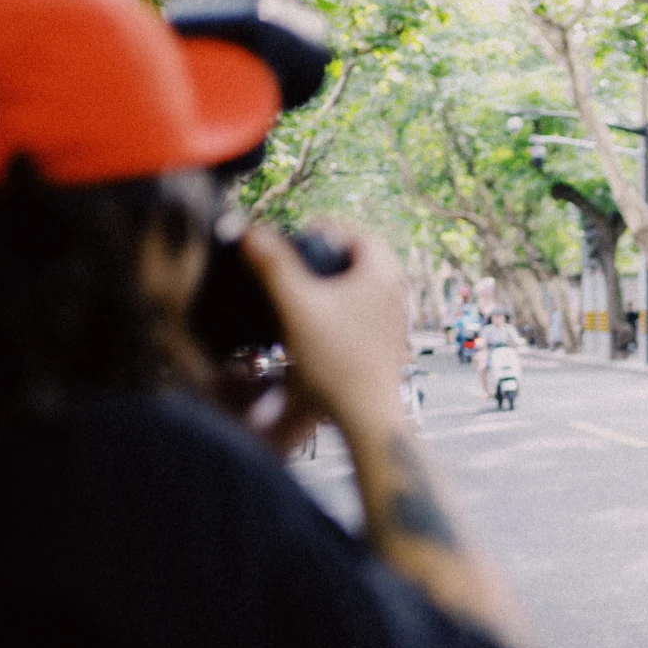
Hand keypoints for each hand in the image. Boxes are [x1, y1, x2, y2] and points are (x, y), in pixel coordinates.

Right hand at [242, 221, 407, 435]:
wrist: (365, 414)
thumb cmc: (336, 361)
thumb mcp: (295, 306)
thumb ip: (272, 265)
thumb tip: (251, 233)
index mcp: (383, 273)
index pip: (355, 232)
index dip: (321, 232)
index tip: (294, 245)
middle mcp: (397, 292)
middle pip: (358, 258)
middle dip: (325, 258)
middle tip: (295, 268)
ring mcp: (396, 317)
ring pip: (361, 286)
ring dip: (333, 284)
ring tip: (302, 296)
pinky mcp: (389, 340)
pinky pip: (365, 310)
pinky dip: (342, 307)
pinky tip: (316, 324)